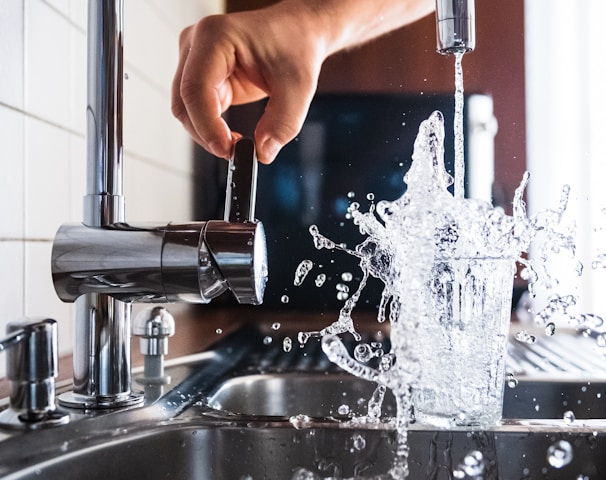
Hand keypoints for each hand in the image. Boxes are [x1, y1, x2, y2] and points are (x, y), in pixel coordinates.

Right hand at [171, 4, 327, 163]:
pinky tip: (232, 136)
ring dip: (207, 133)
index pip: (196, 88)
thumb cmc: (295, 46)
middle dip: (206, 133)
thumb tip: (262, 153)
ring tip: (238, 143)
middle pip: (184, 102)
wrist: (296, 33)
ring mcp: (194, 60)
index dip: (206, 124)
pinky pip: (197, 110)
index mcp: (216, 36)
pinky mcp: (201, 76)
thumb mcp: (298, 87)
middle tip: (235, 152)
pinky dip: (211, 128)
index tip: (227, 149)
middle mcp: (196, 44)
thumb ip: (283, 123)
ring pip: (185, 110)